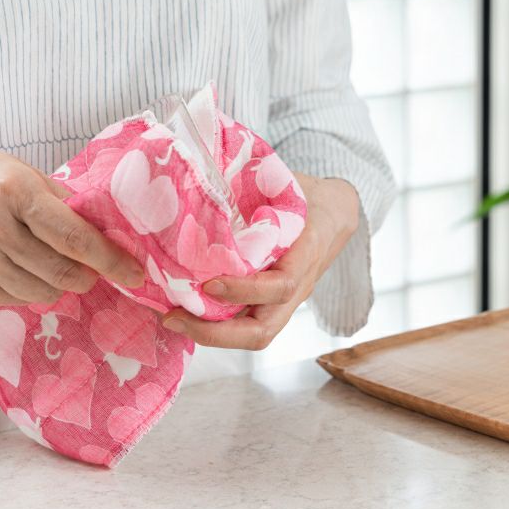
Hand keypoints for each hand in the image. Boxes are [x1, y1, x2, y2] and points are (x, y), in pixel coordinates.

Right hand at [0, 147, 143, 304]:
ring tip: (56, 264)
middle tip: (94, 269)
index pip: (74, 237)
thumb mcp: (21, 172)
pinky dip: (33, 288)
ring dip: (62, 283)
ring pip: (43, 292)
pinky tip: (25, 268)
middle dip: (89, 276)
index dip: (110, 259)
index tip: (134, 273)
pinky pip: (17, 300)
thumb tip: (105, 226)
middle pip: (62, 272)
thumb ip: (63, 199)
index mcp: (13, 192)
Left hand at [161, 173, 358, 349]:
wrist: (335, 214)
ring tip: (173, 318)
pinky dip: (216, 324)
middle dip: (216, 333)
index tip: (209, 282)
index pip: (280, 285)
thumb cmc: (308, 196)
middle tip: (173, 317)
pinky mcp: (272, 304)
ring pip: (253, 335)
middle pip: (263, 331)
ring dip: (211, 334)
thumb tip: (208, 173)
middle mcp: (298, 287)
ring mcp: (285, 301)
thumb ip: (259, 186)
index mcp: (306, 253)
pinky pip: (246, 323)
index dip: (244, 289)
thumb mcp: (288, 185)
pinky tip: (186, 311)